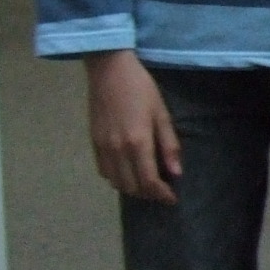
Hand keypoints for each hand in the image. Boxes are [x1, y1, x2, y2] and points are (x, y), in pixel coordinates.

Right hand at [86, 49, 180, 201]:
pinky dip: (117, 178)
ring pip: (115, 182)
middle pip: (131, 186)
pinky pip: (103, 170)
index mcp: (138, 142)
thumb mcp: (162, 114)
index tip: (172, 198)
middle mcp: (117, 150)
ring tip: (147, 184)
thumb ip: (169, 145)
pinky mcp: (93, 142)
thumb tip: (176, 173)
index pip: (148, 181)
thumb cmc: (141, 88)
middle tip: (162, 192)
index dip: (161, 194)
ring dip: (132, 188)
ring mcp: (102, 147)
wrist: (109, 71)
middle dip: (148, 194)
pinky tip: (128, 171)